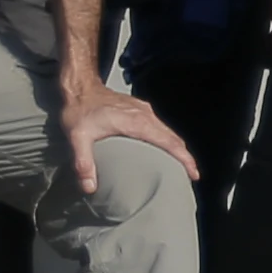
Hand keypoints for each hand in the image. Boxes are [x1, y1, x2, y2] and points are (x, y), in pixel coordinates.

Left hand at [62, 76, 192, 194]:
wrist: (79, 85)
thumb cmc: (79, 109)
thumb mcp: (77, 136)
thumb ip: (83, 162)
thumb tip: (89, 187)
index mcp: (136, 122)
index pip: (169, 142)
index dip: (184, 159)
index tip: (194, 173)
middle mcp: (145, 115)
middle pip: (174, 138)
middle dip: (185, 157)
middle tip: (191, 176)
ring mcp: (143, 111)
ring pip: (168, 132)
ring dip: (177, 148)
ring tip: (182, 167)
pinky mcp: (139, 110)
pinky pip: (160, 127)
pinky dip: (168, 140)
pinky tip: (163, 150)